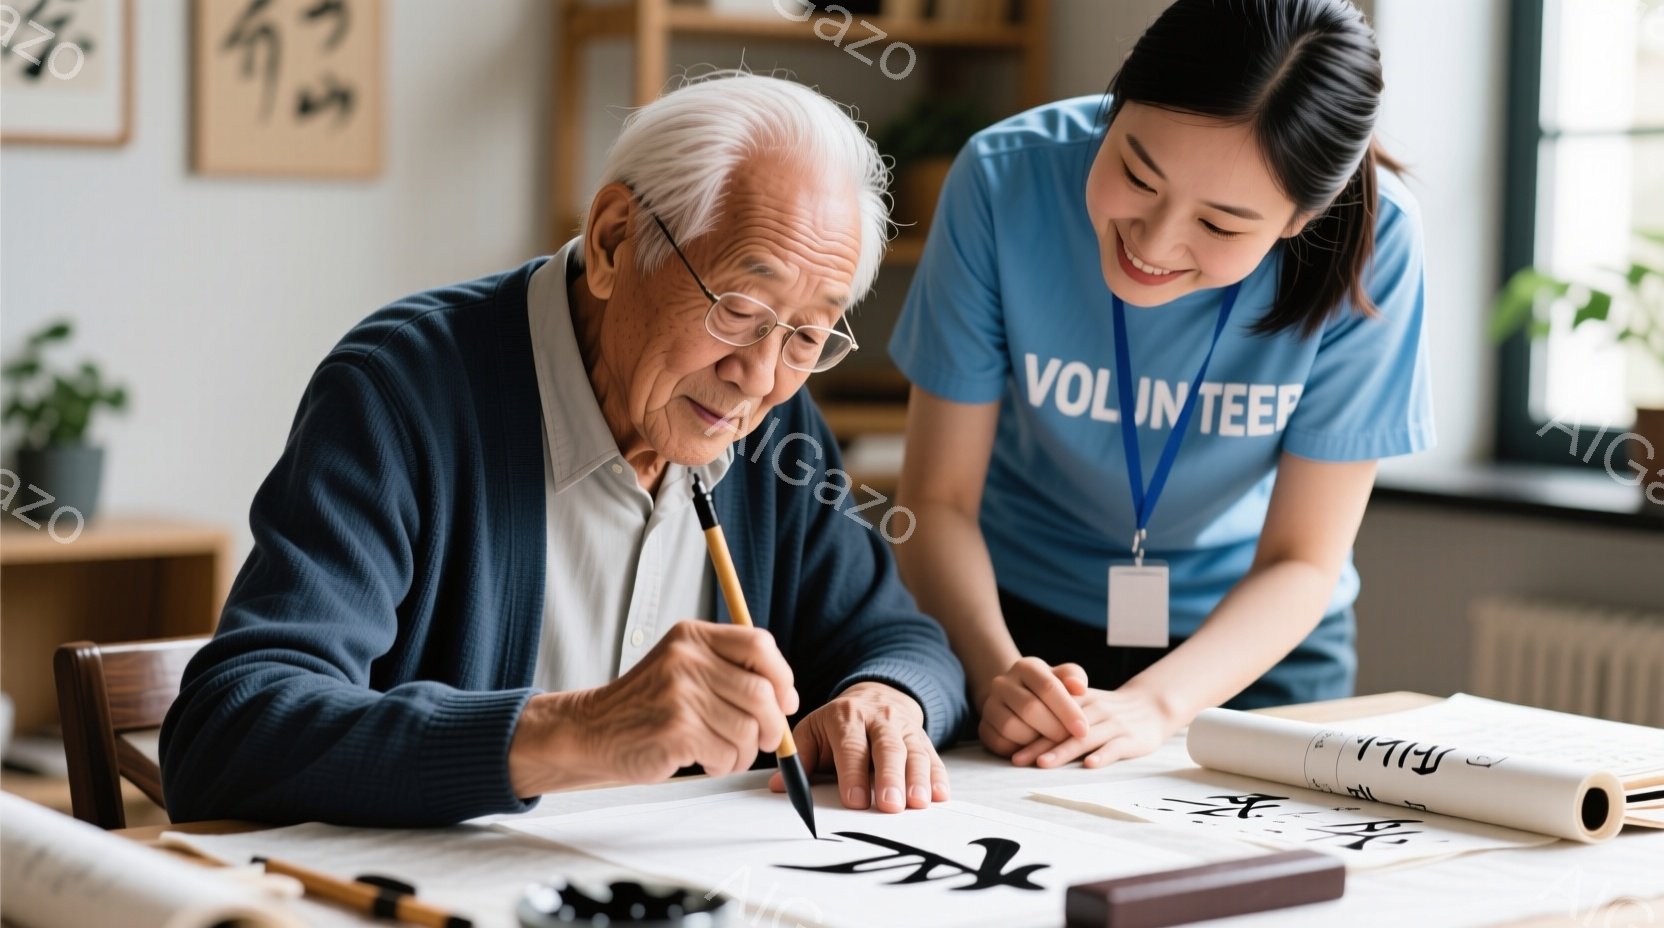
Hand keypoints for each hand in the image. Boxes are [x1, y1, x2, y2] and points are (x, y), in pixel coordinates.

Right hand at [508, 621, 797, 795]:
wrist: (591, 731)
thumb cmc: (645, 705)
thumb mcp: (681, 666)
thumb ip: (726, 669)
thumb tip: (784, 697)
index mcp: (692, 637)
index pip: (759, 645)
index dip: (782, 676)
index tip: (785, 701)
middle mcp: (686, 659)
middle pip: (762, 693)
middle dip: (773, 725)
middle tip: (767, 740)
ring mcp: (680, 694)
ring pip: (748, 729)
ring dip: (746, 752)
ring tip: (725, 754)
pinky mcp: (677, 731)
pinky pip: (727, 754)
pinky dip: (725, 765)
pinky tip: (706, 762)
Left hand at [768, 682, 947, 812]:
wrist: (876, 695)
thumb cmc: (838, 724)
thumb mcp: (813, 732)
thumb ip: (798, 759)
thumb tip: (780, 786)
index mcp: (845, 717)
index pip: (850, 745)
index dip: (852, 773)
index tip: (854, 800)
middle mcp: (878, 719)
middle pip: (887, 747)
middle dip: (889, 778)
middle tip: (890, 806)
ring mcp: (904, 728)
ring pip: (914, 752)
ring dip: (918, 779)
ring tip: (918, 803)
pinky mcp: (923, 738)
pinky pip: (933, 756)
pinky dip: (938, 777)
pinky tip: (939, 795)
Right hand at [976, 657, 1090, 756]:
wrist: (1017, 699)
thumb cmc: (1049, 690)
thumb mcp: (1063, 678)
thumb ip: (1073, 677)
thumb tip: (1079, 687)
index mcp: (1026, 667)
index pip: (1048, 687)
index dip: (1067, 710)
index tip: (1083, 730)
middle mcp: (1002, 683)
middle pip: (1029, 708)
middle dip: (1054, 728)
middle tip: (1070, 740)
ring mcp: (989, 705)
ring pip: (1011, 727)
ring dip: (1036, 741)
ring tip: (1052, 744)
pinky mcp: (983, 727)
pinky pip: (999, 743)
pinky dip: (1019, 750)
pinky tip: (1034, 750)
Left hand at [1009, 686, 1176, 768]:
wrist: (1152, 706)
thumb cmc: (1110, 711)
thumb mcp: (1086, 702)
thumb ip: (1060, 713)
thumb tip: (1023, 732)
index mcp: (1081, 700)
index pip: (1051, 715)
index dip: (1030, 732)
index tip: (1011, 748)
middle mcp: (1095, 710)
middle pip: (1063, 728)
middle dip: (1039, 745)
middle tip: (1018, 759)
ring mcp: (1114, 724)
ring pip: (1085, 738)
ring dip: (1063, 751)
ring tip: (1043, 763)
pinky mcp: (1131, 739)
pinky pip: (1115, 747)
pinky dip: (1103, 755)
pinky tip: (1089, 765)